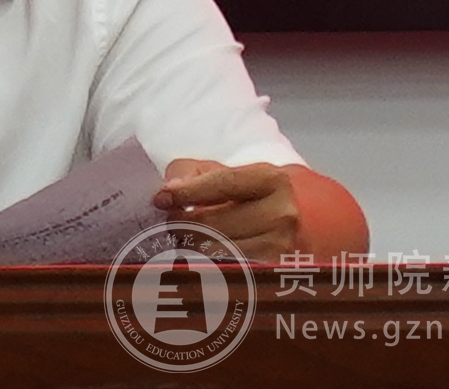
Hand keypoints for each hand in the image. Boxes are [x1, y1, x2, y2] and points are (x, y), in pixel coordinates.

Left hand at [154, 159, 299, 263]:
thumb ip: (191, 173)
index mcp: (271, 180)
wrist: (287, 227)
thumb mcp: (224, 174)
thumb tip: (169, 191)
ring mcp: (280, 249)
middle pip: (212, 224)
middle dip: (182, 224)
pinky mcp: (270, 276)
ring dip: (190, 248)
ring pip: (213, 252)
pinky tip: (200, 259)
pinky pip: (222, 273)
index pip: (220, 185)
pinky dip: (204, 267)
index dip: (186, 192)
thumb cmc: (246, 198)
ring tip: (188, 241)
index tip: (161, 199)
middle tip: (173, 224)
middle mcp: (282, 215)